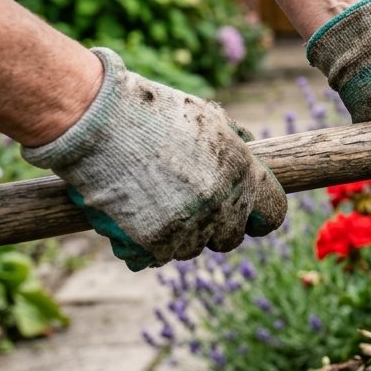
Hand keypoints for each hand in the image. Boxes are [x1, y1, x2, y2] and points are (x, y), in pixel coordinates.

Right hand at [22, 49, 286, 269]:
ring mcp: (190, 226)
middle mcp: (223, 203)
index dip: (258, 216)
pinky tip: (129, 222)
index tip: (247, 216)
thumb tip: (248, 142)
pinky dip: (142, 247)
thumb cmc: (151, 112)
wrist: (98, 121)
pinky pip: (155, 258)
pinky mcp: (154, 243)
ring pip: (191, 249)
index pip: (272, 213)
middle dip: (213, 227)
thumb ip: (232, 138)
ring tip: (151, 204)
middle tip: (185, 207)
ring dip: (175, 235)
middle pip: (230, 238)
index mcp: (243, 171)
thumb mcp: (206, 116)